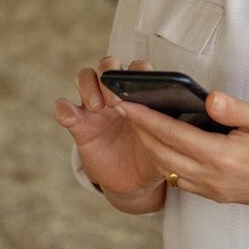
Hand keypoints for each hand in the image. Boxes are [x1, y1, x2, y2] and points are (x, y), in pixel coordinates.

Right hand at [53, 57, 168, 205]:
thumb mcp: (166, 143)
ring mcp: (95, 107)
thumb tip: (185, 118)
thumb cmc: (153, 155)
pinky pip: (63, 108)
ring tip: (96, 108)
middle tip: (114, 101)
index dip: (134, 74)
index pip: (136, 68)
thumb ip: (170, 129)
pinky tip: (71, 119)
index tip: (136, 92)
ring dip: (88, 86)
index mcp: (140, 93)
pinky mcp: (78, 124)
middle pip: (107, 65)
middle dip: (108, 75)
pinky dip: (63, 109)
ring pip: (84, 76)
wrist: (134, 183)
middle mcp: (116, 94)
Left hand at [114, 89, 248, 210]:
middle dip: (139, 131)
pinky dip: (167, 162)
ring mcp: (215, 190)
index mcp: (223, 157)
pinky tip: (165, 147)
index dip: (144, 118)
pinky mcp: (219, 196)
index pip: (172, 135)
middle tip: (122, 109)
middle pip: (162, 154)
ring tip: (138, 125)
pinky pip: (183, 181)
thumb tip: (208, 97)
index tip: (125, 103)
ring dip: (150, 147)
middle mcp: (213, 178)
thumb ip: (234, 109)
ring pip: (169, 169)